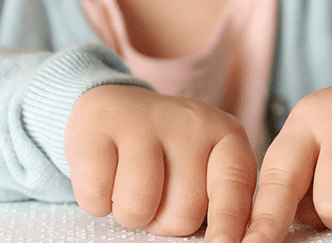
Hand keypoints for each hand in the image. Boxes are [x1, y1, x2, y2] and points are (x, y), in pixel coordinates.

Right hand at [65, 84, 257, 242]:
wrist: (112, 107)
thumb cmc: (164, 154)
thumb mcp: (204, 168)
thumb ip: (219, 203)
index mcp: (226, 134)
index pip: (235, 187)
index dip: (229, 224)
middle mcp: (189, 122)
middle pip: (183, 214)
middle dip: (163, 220)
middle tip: (155, 191)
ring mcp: (141, 120)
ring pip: (138, 209)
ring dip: (128, 213)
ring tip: (129, 184)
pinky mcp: (96, 127)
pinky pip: (96, 196)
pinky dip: (96, 200)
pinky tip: (104, 174)